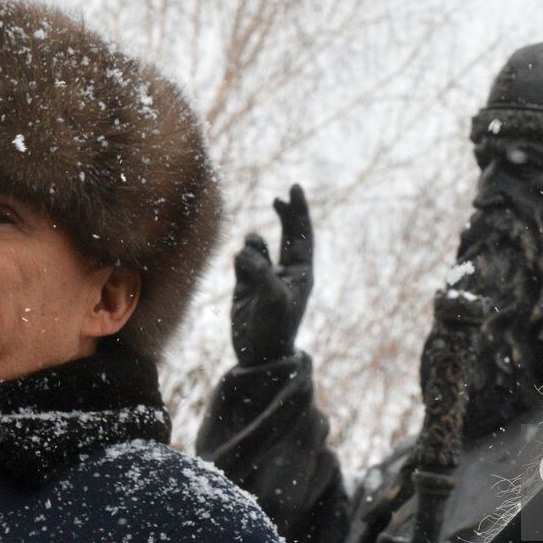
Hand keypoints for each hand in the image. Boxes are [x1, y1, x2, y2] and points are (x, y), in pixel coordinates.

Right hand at [230, 185, 313, 366]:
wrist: (258, 353)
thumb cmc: (274, 328)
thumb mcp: (273, 299)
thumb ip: (262, 272)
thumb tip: (248, 250)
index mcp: (301, 273)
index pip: (302, 235)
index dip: (299, 212)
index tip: (294, 189)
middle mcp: (286, 271)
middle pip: (287, 234)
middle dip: (284, 215)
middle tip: (279, 198)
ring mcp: (265, 275)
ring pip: (257, 246)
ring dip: (253, 246)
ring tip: (251, 262)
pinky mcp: (245, 283)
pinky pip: (241, 259)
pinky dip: (241, 260)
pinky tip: (241, 270)